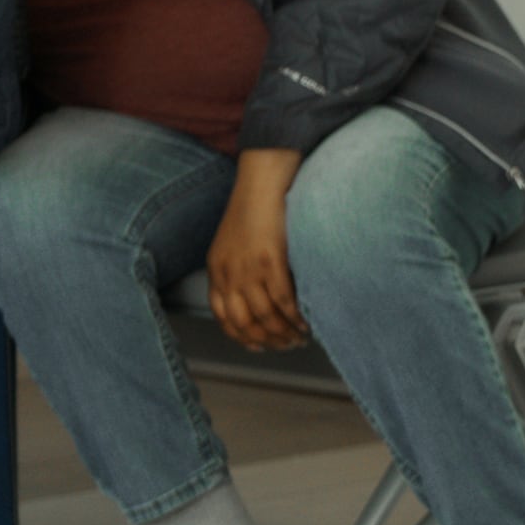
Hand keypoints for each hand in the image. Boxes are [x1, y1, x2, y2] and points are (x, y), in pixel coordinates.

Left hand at [206, 149, 306, 350]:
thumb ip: (238, 267)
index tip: (259, 345)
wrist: (263, 178)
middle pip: (245, 322)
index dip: (242, 336)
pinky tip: (307, 321)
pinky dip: (297, 317)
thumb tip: (254, 293)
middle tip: (287, 346)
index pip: (223, 316)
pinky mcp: (270, 261)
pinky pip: (284, 300)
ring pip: (266, 316)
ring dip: (285, 333)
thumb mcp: (234, 240)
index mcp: (217, 269)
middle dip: (268, 340)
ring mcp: (248, 268)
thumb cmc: (255, 205)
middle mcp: (228, 273)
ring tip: (301, 337)